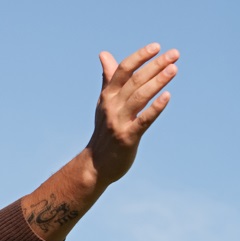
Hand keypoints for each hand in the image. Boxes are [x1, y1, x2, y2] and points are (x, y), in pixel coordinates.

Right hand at [87, 43, 178, 184]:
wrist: (96, 164)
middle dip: (155, 65)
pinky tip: (167, 96)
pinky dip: (155, 108)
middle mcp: (111, 106)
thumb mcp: (104, 103)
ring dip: (157, 82)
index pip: (122, 70)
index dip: (139, 57)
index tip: (156, 46)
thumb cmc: (104, 131)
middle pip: (135, 81)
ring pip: (139, 97)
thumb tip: (104, 54)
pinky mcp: (127, 137)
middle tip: (175, 54)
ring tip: (174, 69)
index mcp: (107, 96)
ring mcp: (118, 122)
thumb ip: (108, 78)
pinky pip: (143, 120)